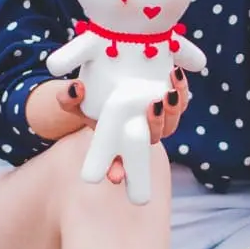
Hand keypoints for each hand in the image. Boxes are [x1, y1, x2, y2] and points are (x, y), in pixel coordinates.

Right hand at [59, 67, 189, 184]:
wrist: (108, 82)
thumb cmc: (90, 99)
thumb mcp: (74, 101)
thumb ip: (68, 98)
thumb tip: (76, 88)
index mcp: (119, 142)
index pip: (120, 162)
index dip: (118, 169)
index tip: (114, 175)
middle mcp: (141, 134)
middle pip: (154, 137)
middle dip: (156, 125)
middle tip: (152, 106)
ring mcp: (158, 120)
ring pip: (172, 122)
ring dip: (173, 109)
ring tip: (168, 91)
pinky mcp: (169, 102)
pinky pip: (180, 100)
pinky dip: (181, 90)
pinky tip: (175, 73)